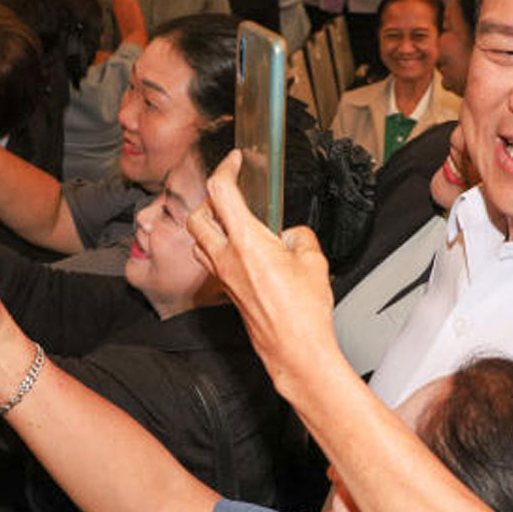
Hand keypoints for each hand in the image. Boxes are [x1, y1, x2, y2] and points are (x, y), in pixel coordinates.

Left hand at [186, 150, 339, 391]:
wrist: (294, 350)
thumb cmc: (303, 313)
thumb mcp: (314, 261)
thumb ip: (300, 237)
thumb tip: (290, 235)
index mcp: (247, 242)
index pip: (221, 191)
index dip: (226, 168)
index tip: (235, 161)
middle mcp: (227, 258)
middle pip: (197, 216)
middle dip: (210, 199)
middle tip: (230, 194)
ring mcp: (223, 277)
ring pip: (199, 241)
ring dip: (210, 226)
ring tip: (233, 222)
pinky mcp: (227, 293)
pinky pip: (211, 262)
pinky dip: (218, 249)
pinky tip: (241, 252)